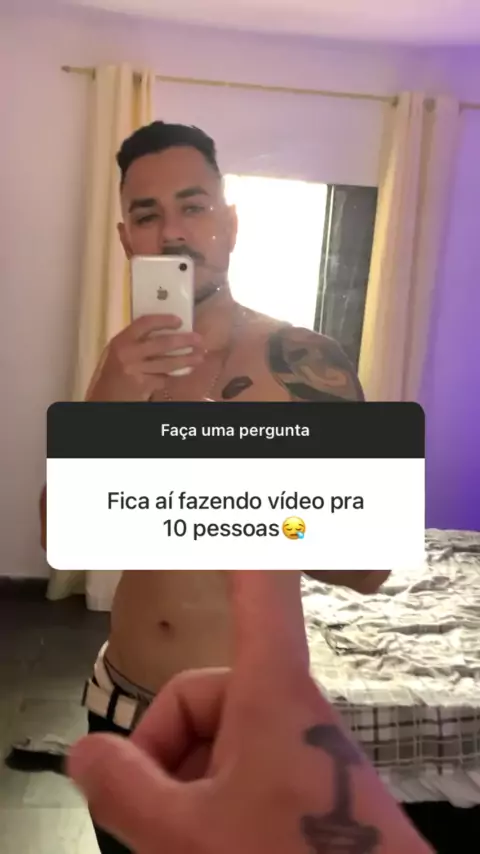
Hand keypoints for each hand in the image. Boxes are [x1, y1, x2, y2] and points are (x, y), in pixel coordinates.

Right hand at [69, 572, 430, 853]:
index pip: (259, 590)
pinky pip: (242, 768)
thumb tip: (85, 753)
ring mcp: (298, 744)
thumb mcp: (189, 835)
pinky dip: (212, 801)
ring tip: (180, 844)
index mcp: (270, 689)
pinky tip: (205, 843)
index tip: (237, 494)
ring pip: (216, 741)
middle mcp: (287, 705)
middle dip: (161, 754)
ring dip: (184, 787)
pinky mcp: (306, 780)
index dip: (240, 543)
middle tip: (149, 823)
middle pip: (200, 698)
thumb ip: (126, 791)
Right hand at [86, 315, 203, 401]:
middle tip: (198, 340)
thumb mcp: (120, 352)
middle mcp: (128, 353)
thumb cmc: (115, 372)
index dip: (163, 320)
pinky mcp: (142, 385)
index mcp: (121, 340)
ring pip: (167, 362)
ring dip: (187, 360)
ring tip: (199, 357)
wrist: (105, 396)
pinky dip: (175, 375)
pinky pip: (164, 377)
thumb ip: (137, 341)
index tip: (179, 320)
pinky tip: (185, 372)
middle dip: (184, 341)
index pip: (144, 323)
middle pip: (162, 343)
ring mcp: (135, 370)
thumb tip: (167, 331)